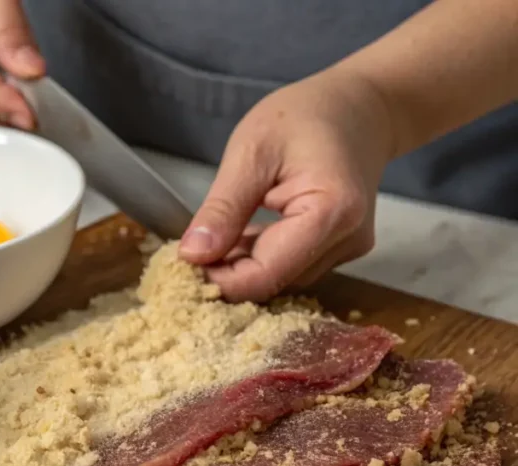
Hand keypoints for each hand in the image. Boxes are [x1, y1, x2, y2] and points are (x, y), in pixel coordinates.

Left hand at [178, 69, 396, 301]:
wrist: (359, 106)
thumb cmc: (305, 115)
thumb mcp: (250, 152)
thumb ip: (223, 209)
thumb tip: (193, 256)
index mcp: (331, 212)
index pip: (266, 274)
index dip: (221, 282)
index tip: (184, 269)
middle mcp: (348, 240)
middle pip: (275, 281)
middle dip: (229, 274)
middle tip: (189, 253)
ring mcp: (348, 247)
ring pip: (282, 278)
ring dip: (243, 266)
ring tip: (216, 235)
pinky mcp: (342, 248)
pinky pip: (293, 265)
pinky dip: (261, 256)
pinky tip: (242, 235)